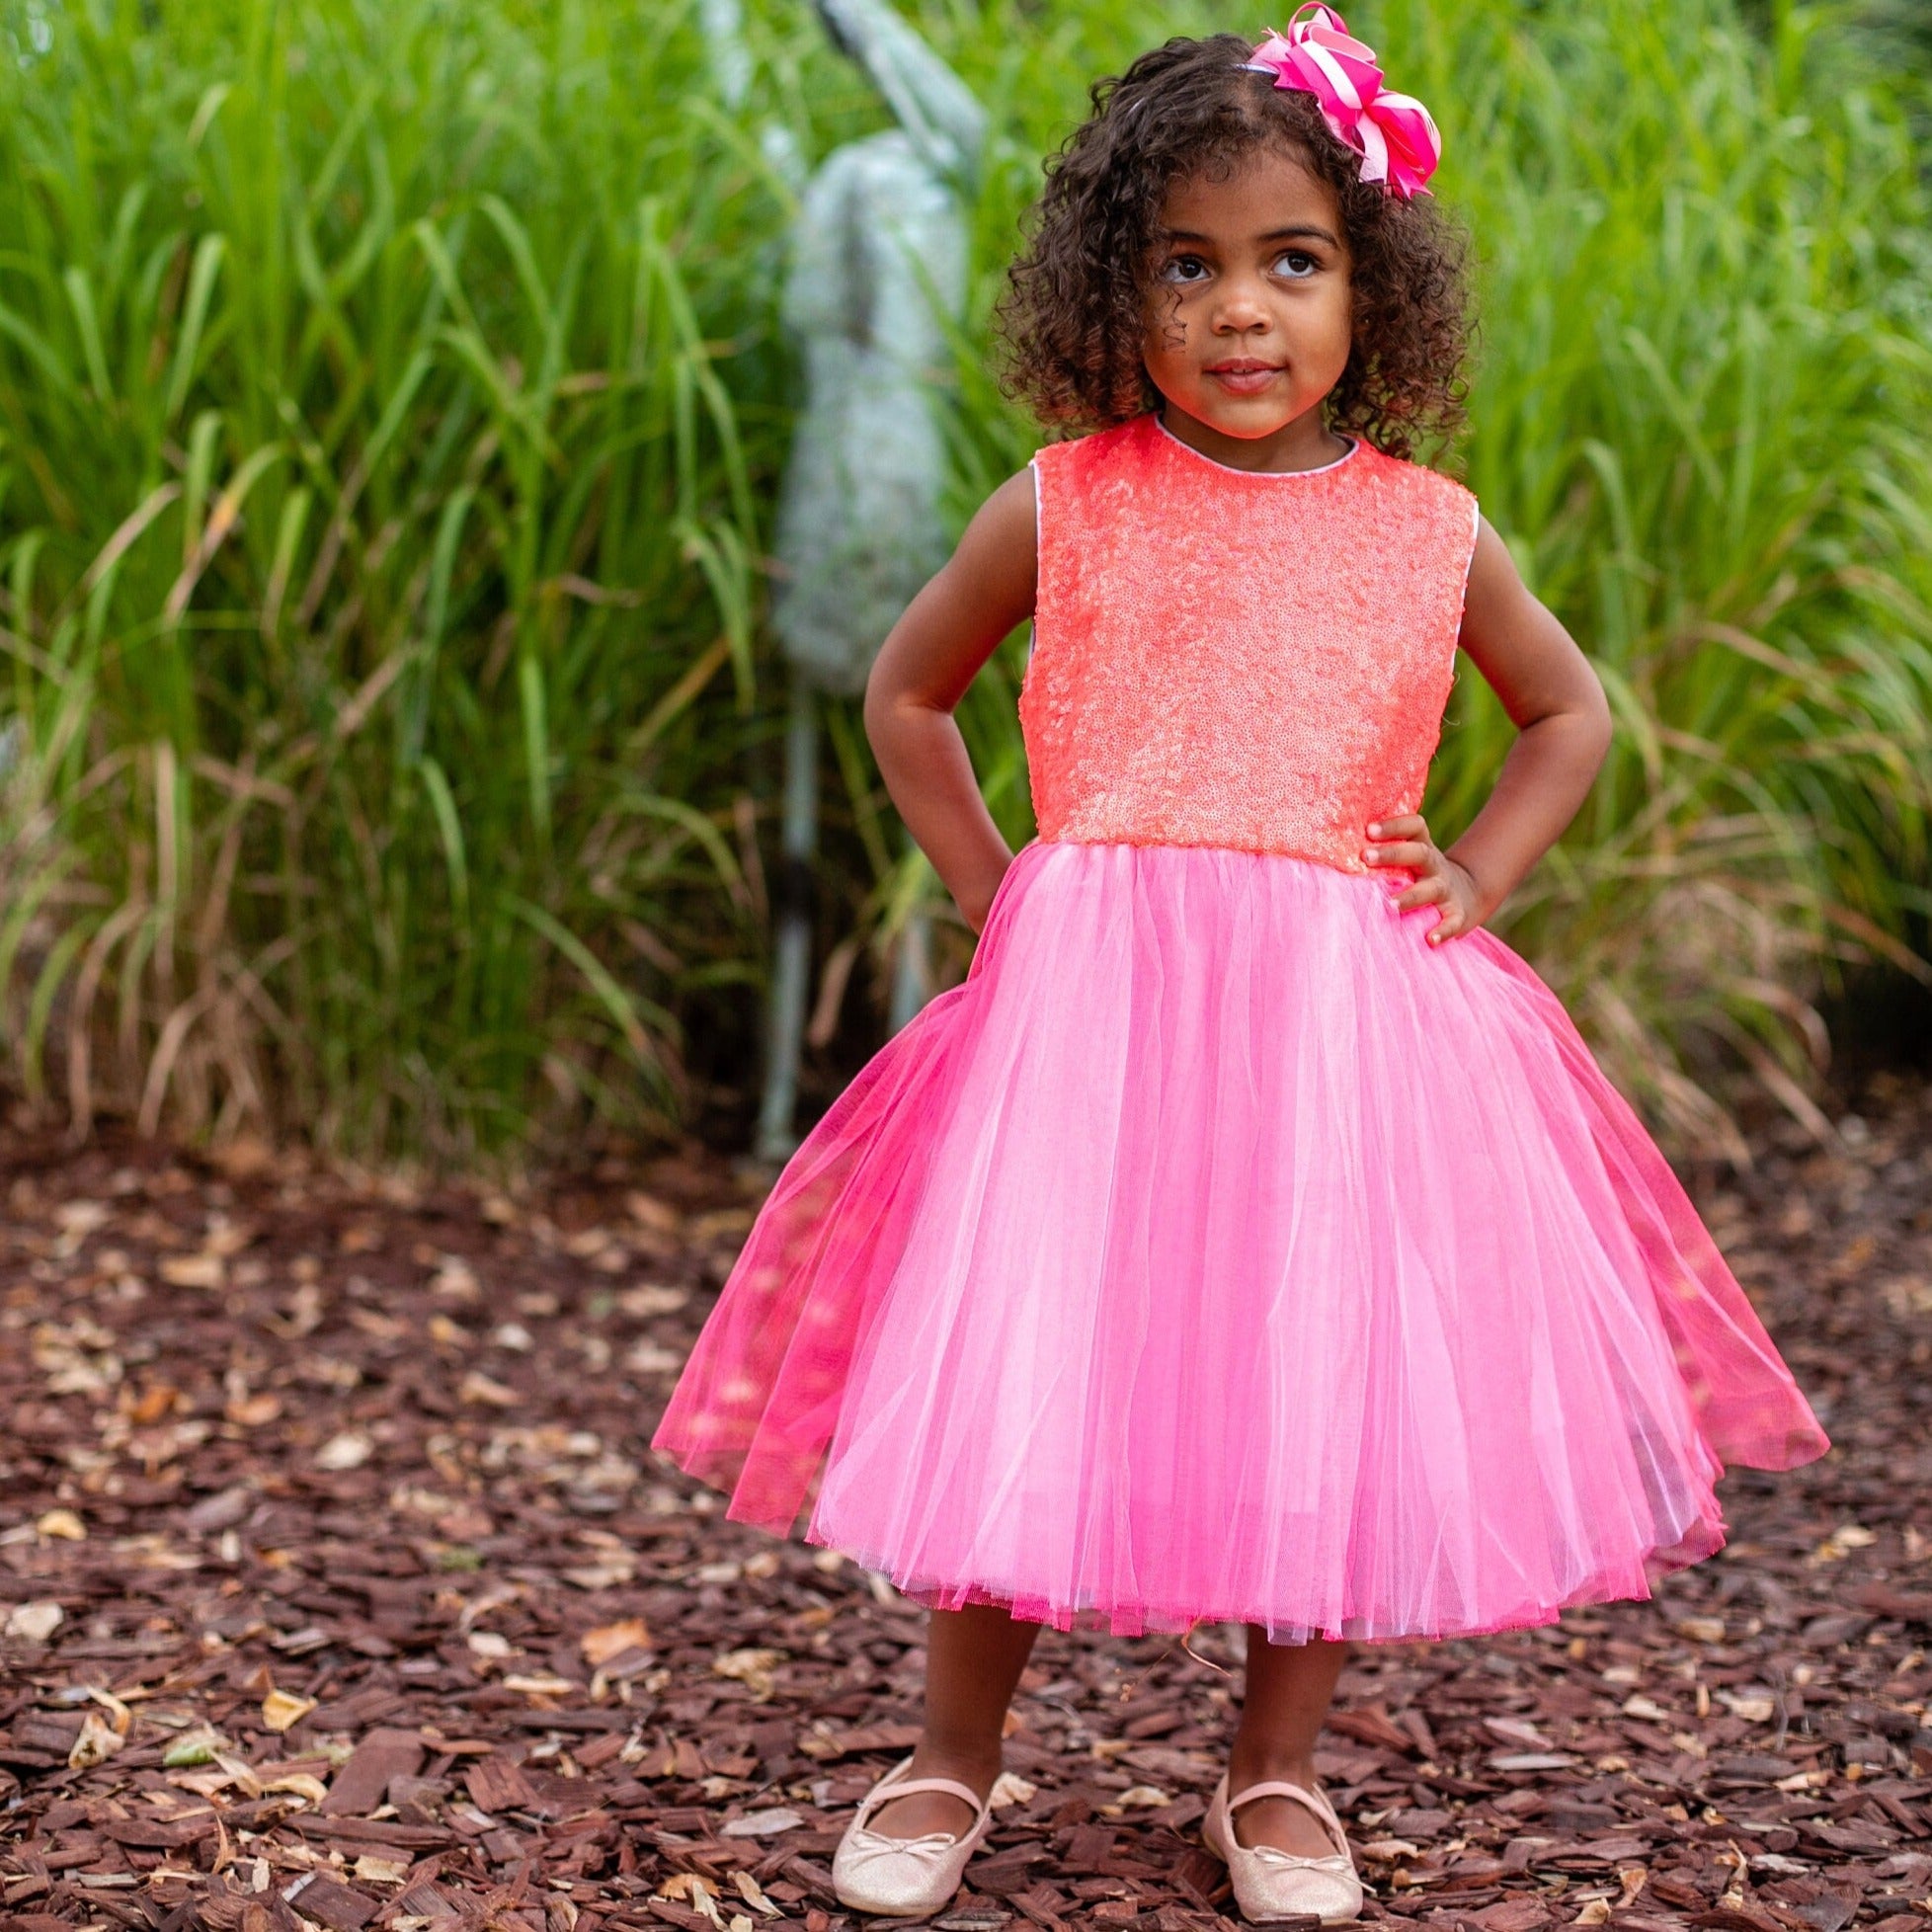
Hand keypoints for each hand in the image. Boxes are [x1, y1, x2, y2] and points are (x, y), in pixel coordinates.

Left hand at [1362, 813, 1487, 945]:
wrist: (1468, 894)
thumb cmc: (1420, 875)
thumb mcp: (1409, 858)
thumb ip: (1382, 855)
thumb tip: (1333, 848)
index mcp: (1421, 847)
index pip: (1413, 827)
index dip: (1394, 825)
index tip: (1368, 829)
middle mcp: (1434, 866)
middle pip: (1419, 853)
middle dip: (1393, 854)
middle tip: (1365, 856)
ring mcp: (1446, 890)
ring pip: (1432, 888)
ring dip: (1411, 896)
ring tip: (1390, 905)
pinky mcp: (1458, 914)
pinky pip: (1453, 922)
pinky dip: (1444, 931)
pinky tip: (1431, 939)